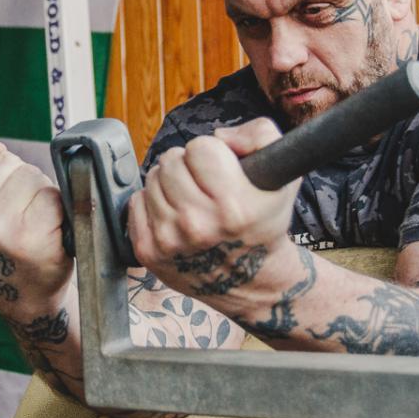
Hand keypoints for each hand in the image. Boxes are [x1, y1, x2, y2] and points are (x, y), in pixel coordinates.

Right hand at [0, 142, 70, 314]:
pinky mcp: (32, 234)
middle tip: (17, 219)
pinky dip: (56, 208)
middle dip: (18, 184)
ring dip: (38, 195)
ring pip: (31, 174)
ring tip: (31, 225)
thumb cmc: (3, 253)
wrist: (26, 297)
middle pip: (8, 162)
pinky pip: (51, 193)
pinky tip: (47, 231)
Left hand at [127, 118, 300, 294]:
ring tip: (191, 201)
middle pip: (171, 160)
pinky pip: (136, 201)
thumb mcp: (282, 178)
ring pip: (152, 178)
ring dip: (169, 184)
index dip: (213, 153)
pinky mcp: (149, 251)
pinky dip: (152, 203)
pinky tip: (174, 216)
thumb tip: (220, 136)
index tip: (221, 170)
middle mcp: (199, 226)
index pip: (200, 147)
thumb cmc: (262, 225)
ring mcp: (170, 240)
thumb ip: (261, 136)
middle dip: (188, 166)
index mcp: (234, 207)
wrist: (248, 280)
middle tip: (203, 186)